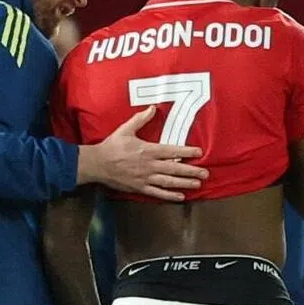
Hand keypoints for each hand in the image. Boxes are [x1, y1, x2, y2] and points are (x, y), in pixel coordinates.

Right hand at [77, 107, 208, 200]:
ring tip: (198, 184)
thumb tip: (152, 108)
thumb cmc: (112, 146)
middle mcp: (149, 165)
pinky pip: (157, 193)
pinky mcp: (140, 188)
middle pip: (174, 168)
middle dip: (191, 171)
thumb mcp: (126, 129)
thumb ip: (140, 119)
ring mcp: (145, 178)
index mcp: (147, 150)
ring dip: (185, 183)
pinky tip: (180, 196)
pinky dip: (169, 195)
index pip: (171, 151)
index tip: (199, 152)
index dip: (186, 151)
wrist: (97, 164)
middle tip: (205, 173)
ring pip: (169, 182)